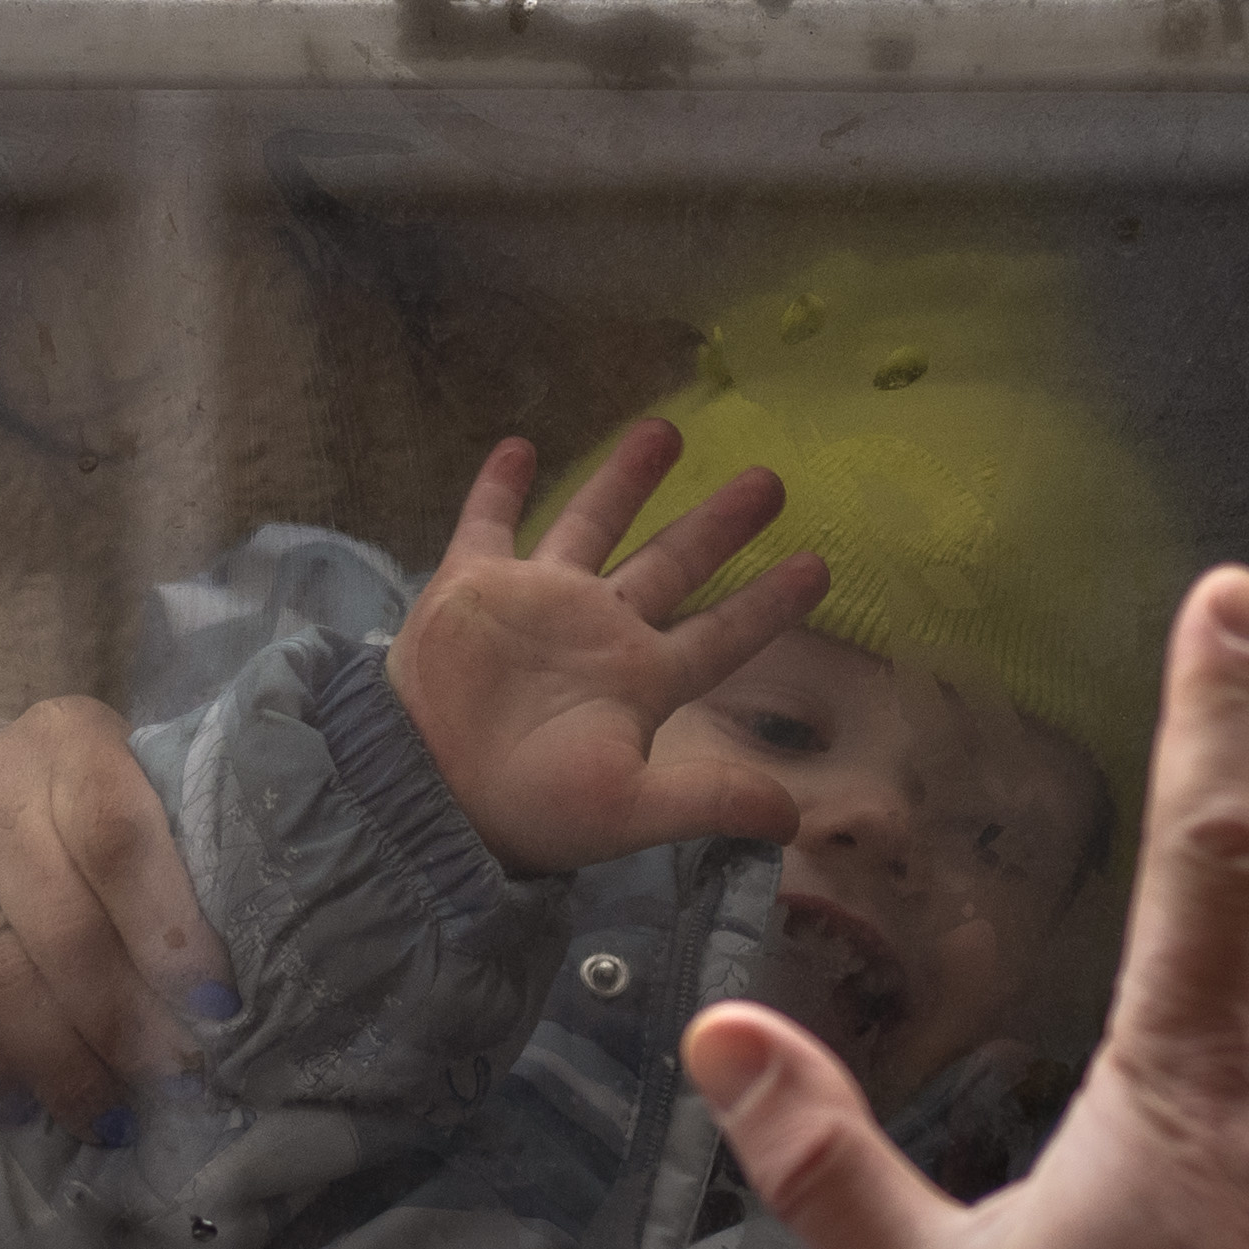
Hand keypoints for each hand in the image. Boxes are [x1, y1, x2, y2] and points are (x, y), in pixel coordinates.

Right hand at [0, 699, 224, 1134]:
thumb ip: (174, 863)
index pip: (119, 841)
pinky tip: (15, 1107)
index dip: (168, 932)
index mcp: (69, 739)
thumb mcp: (137, 795)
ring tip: (103, 1117)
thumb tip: (213, 1001)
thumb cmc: (80, 808)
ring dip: (58, 1064)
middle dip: (122, 1025)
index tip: (211, 1008)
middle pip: (62, 927)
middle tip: (168, 1084)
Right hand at [386, 423, 833, 878]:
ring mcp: (536, 602)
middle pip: (672, 563)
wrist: (428, 793)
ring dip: (624, 478)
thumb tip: (793, 822)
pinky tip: (519, 444)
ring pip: (591, 524)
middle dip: (719, 523)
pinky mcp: (472, 584)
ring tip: (665, 427)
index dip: (768, 603)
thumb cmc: (531, 806)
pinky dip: (500, 486)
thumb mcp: (632, 808)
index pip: (721, 634)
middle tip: (769, 480)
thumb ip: (711, 800)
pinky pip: (488, 523)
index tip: (819, 566)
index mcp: (641, 680)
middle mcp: (599, 631)